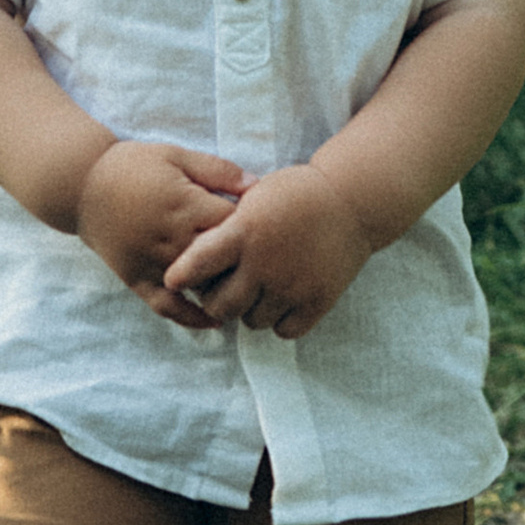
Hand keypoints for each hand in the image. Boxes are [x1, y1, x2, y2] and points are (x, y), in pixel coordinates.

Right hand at [75, 141, 248, 323]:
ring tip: (248, 291)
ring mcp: (153, 263)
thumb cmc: (132, 165)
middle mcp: (171, 238)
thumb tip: (256, 186)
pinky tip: (214, 322)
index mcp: (185, 205)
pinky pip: (167, 307)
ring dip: (224, 290)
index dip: (253, 226)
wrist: (81, 185)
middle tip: (262, 263)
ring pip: (199, 287)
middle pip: (221, 261)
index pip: (234, 225)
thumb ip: (216, 170)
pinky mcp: (136, 280)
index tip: (265, 226)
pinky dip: (191, 319)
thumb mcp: (175, 155)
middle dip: (244, 263)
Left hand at [161, 162, 375, 340]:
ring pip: (252, 321)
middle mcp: (265, 263)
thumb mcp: (254, 197)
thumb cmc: (296, 193)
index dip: (182, 275)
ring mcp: (292, 286)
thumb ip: (227, 227)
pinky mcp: (317, 301)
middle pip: (221, 305)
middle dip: (217, 300)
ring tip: (260, 290)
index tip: (173, 281)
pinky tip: (283, 301)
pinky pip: (284, 330)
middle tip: (224, 290)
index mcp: (245, 231)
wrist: (351, 200)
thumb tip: (193, 256)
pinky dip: (280, 321)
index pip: (199, 262)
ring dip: (251, 310)